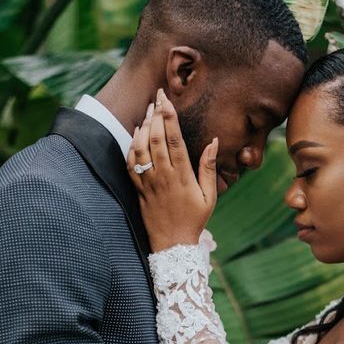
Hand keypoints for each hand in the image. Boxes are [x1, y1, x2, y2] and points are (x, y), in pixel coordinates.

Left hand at [127, 88, 218, 253]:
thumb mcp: (209, 196)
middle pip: (156, 139)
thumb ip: (208, 168)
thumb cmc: (194, 220)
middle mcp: (163, 177)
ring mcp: (149, 184)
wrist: (173, 245)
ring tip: (148, 111)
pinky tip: (136, 134)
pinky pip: (130, 165)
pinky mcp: (139, 190)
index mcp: (182, 177)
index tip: (167, 99)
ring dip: (143, 127)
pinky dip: (131, 147)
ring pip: (141, 149)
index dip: (169, 117)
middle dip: (156, 115)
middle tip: (157, 97)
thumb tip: (213, 141)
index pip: (174, 140)